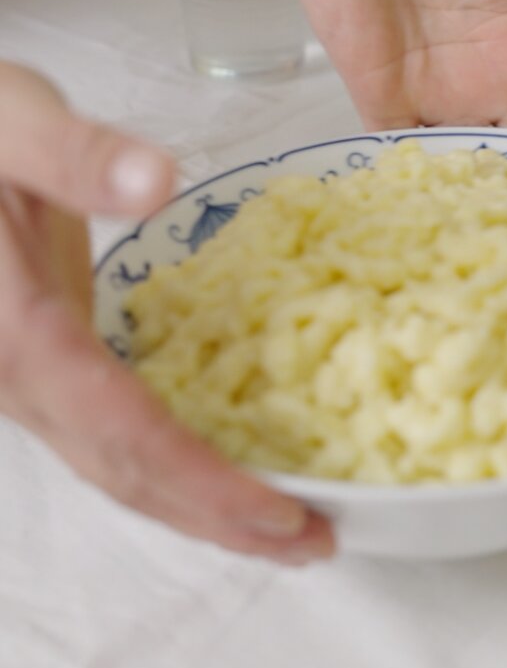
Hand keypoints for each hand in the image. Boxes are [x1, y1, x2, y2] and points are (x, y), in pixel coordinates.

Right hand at [0, 62, 333, 562]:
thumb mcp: (17, 124)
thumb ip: (77, 156)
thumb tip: (157, 181)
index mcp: (17, 331)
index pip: (121, 426)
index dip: (201, 478)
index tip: (281, 509)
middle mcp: (24, 376)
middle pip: (127, 471)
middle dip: (221, 518)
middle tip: (317, 543)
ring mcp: (38, 379)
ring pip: (119, 466)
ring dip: (203, 507)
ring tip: (289, 531)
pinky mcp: (58, 365)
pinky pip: (119, 435)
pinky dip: (179, 468)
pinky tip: (232, 475)